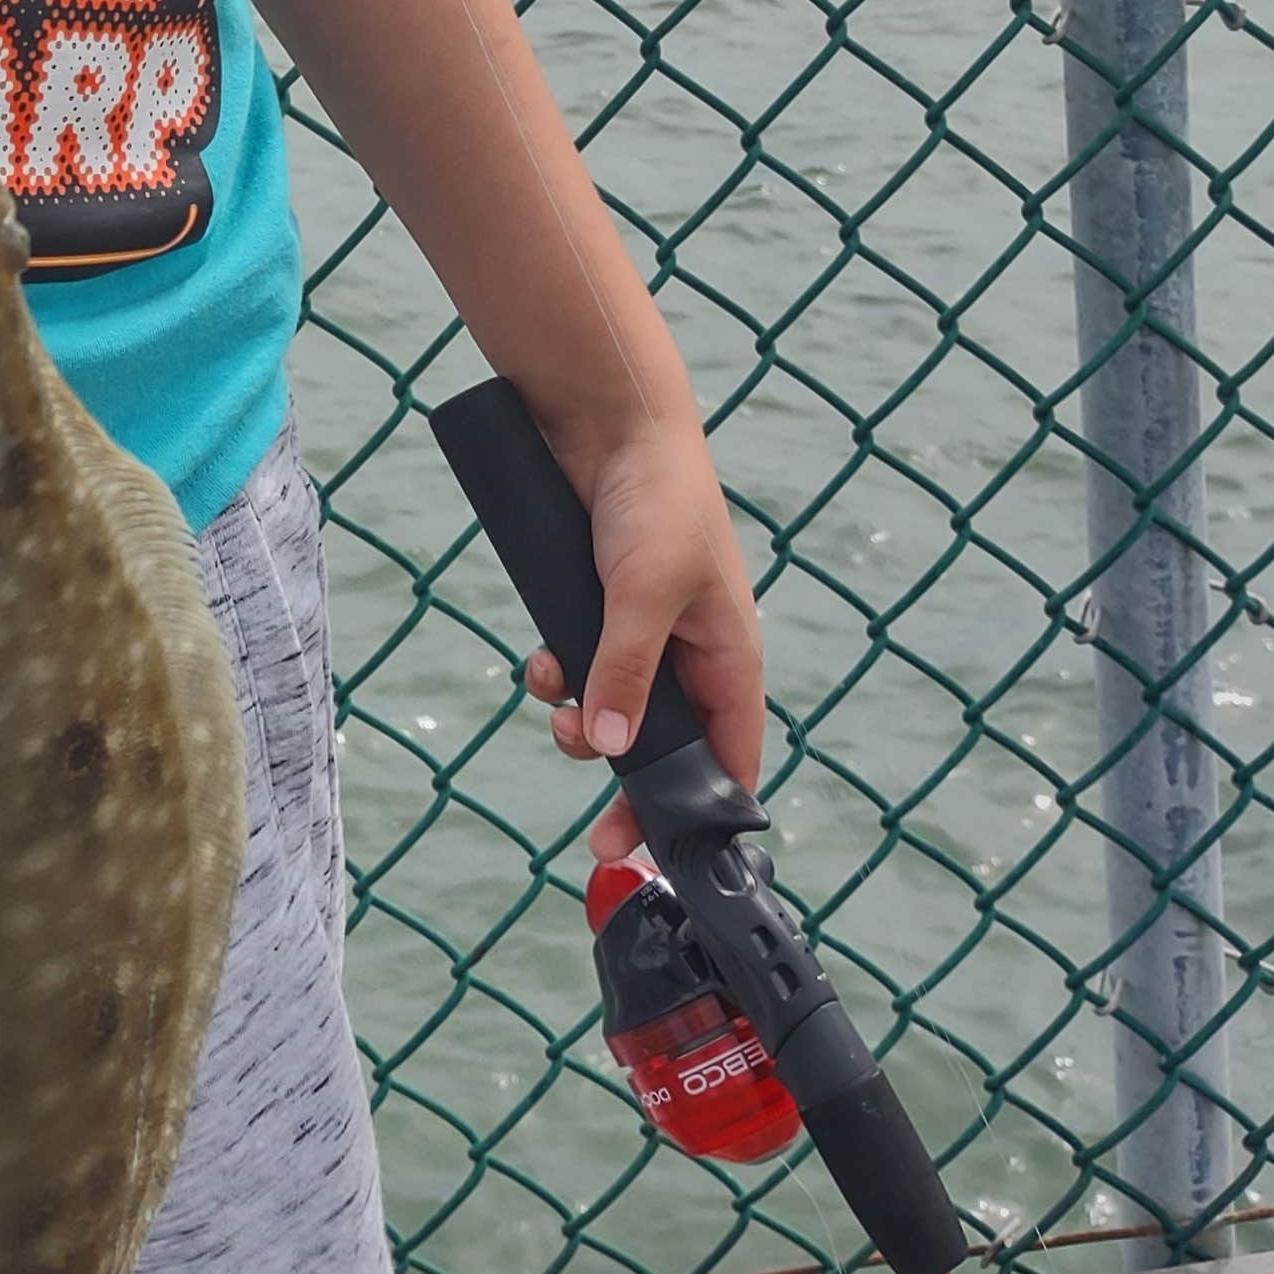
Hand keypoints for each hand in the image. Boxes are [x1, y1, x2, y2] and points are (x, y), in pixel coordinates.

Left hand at [521, 417, 766, 863]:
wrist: (606, 420)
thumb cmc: (655, 499)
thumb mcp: (644, 592)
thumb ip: (628, 670)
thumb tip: (614, 748)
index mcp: (729, 654)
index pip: (732, 754)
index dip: (705, 808)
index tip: (664, 852)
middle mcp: (690, 652)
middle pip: (665, 746)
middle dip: (627, 778)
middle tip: (597, 831)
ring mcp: (640, 632)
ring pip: (614, 709)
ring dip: (583, 720)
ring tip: (557, 703)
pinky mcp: (595, 609)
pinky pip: (579, 667)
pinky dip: (559, 675)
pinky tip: (540, 660)